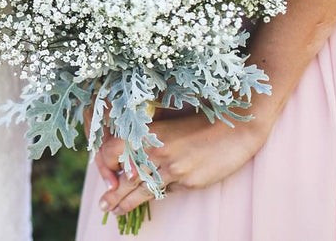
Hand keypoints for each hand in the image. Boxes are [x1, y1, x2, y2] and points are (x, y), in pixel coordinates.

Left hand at [96, 112, 272, 215]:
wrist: (233, 129)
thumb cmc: (197, 124)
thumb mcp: (166, 126)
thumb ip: (146, 141)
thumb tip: (126, 162)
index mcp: (147, 133)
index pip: (112, 152)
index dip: (105, 165)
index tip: (106, 176)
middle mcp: (156, 151)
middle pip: (125, 177)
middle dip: (112, 193)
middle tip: (102, 205)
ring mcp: (173, 169)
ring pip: (143, 190)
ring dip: (127, 202)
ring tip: (115, 211)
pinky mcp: (189, 182)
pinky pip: (168, 191)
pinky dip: (158, 194)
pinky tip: (148, 201)